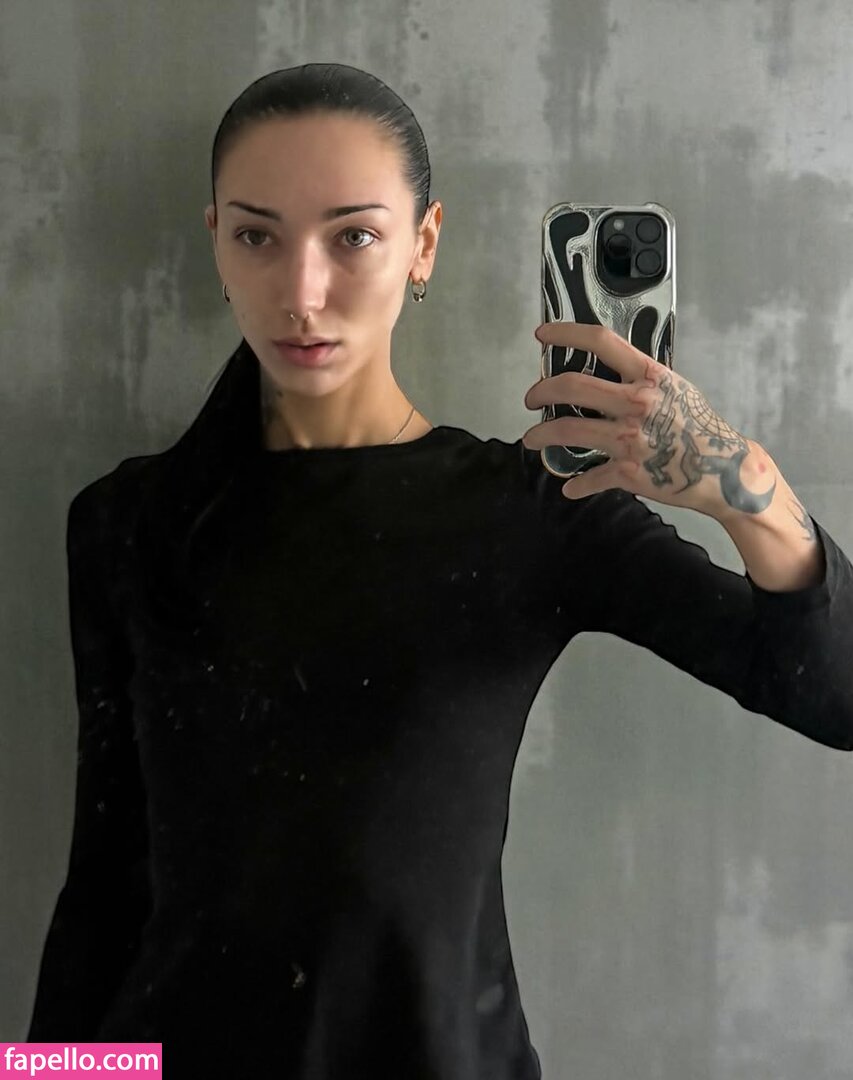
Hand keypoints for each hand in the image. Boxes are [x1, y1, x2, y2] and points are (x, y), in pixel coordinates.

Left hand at [521, 321, 776, 520]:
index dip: (566, 333)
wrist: (723, 470)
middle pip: (572, 385)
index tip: (542, 335)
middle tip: (531, 399)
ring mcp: (629, 438)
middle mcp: (636, 403)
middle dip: (541, 391)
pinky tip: (570, 486)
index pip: (601, 342)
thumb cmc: (699, 427)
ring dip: (541, 436)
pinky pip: (590, 478)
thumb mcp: (675, 389)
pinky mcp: (628, 472)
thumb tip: (607, 374)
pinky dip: (577, 484)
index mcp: (649, 377)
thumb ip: (641, 380)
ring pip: (568, 431)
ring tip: (532, 439)